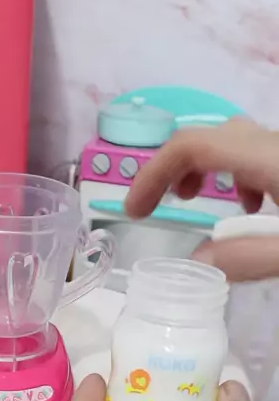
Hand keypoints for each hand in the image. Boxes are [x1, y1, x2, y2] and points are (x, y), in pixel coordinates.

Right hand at [125, 119, 278, 280]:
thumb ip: (250, 255)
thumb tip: (197, 262)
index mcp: (268, 157)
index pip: (192, 146)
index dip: (153, 174)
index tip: (135, 212)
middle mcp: (273, 143)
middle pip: (208, 138)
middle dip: (171, 170)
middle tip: (154, 207)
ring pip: (235, 142)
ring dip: (204, 168)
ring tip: (195, 201)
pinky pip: (257, 152)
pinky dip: (237, 173)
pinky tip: (250, 206)